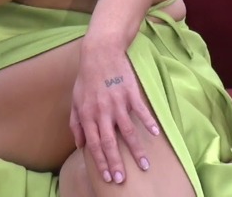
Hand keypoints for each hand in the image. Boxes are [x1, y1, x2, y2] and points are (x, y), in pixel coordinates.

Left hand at [69, 43, 160, 184]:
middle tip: (123, 179)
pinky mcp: (131, 93)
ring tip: (144, 165)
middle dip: (116, 162)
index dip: (101, 161)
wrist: (100, 52)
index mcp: (87, 114)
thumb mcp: (75, 100)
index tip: (108, 176)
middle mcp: (102, 111)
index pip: (94, 144)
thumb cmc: (87, 78)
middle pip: (110, 142)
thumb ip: (76, 123)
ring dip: (136, 150)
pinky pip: (141, 111)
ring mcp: (117, 102)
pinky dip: (149, 122)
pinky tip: (156, 134)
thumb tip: (80, 144)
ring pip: (128, 131)